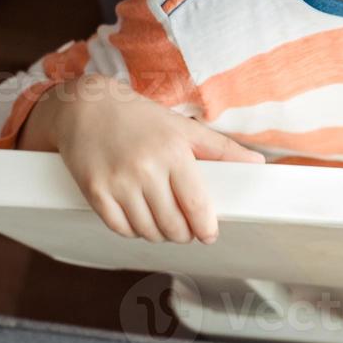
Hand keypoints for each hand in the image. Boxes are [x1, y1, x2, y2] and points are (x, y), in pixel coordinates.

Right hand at [47, 74, 265, 243]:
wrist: (85, 107)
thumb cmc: (140, 117)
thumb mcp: (183, 127)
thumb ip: (221, 149)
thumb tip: (257, 164)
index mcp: (172, 152)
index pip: (195, 204)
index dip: (205, 227)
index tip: (209, 235)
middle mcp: (145, 169)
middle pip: (172, 224)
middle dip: (183, 234)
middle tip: (186, 231)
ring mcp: (117, 182)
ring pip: (147, 230)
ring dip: (159, 235)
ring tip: (165, 227)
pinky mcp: (94, 192)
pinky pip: (119, 228)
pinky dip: (133, 232)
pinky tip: (140, 223)